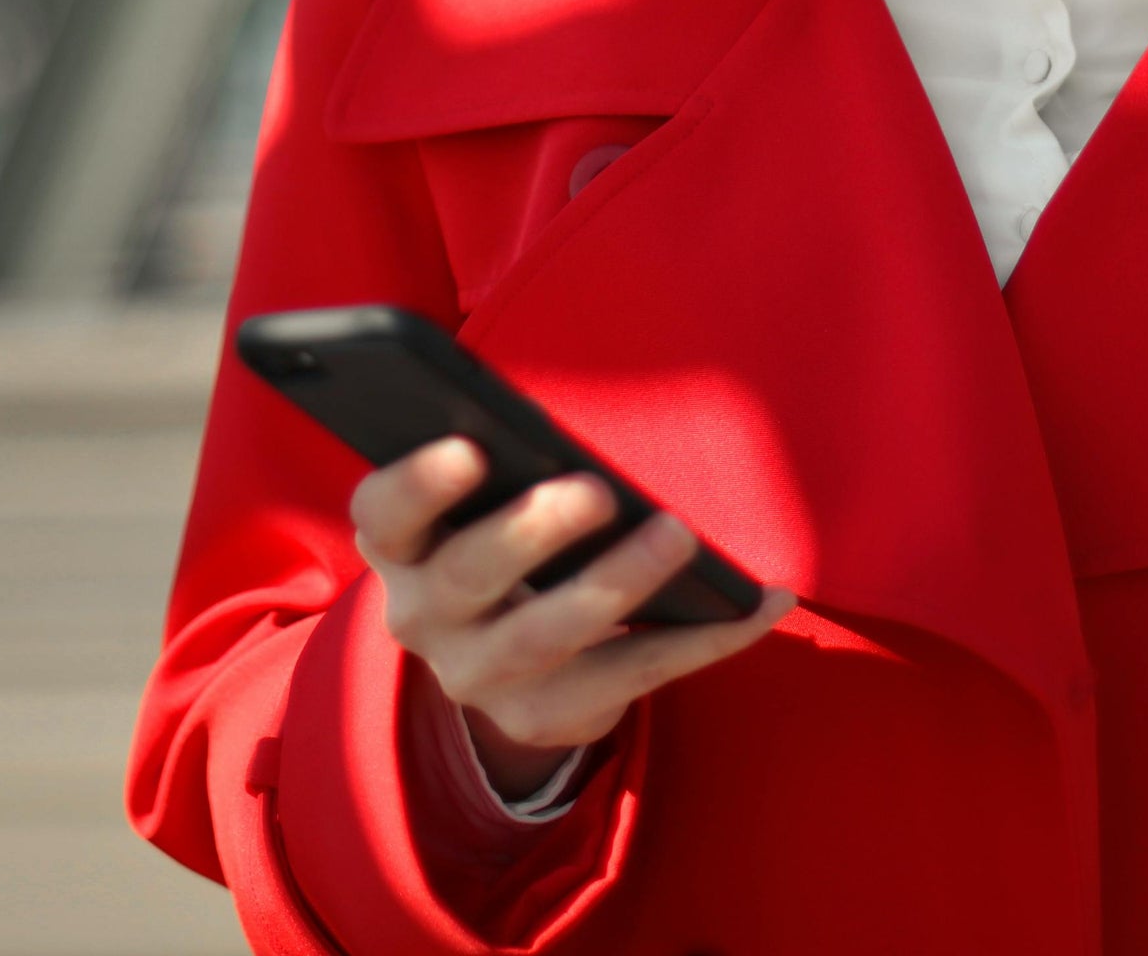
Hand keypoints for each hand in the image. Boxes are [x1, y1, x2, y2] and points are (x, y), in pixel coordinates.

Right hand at [351, 439, 794, 796]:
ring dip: (618, 582)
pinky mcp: (544, 716)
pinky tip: (763, 601)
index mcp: (402, 545)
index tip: (470, 447)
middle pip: (468, 576)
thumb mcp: (478, 508)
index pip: (384, 512)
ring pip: (545, 636)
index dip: (420, 483)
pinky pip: (631, 675)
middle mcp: (424, 616)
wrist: (501, 662)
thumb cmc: (502, 540)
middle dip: (533, 531)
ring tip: (677, 535)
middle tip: (598, 490)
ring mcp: (480, 676)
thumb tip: (566, 430)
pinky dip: (707, 636)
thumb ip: (506, 471)